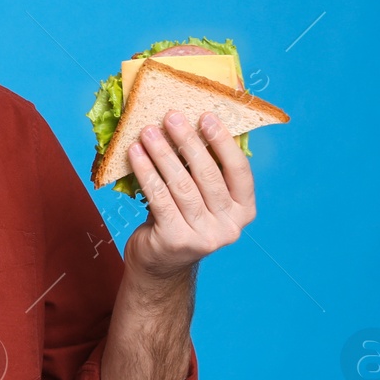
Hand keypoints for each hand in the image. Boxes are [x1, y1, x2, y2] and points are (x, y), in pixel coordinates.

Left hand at [124, 108, 256, 278]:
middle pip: (208, 175)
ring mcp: (204, 237)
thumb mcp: (201, 197)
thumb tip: (188, 122)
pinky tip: (135, 154)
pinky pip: (159, 198)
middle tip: (171, 116)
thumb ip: (203, 170)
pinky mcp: (176, 241)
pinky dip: (146, 172)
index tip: (206, 115)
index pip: (239, 171)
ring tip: (148, 131)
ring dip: (162, 154)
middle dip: (188, 141)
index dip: (223, 142)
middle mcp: (230, 227)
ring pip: (181, 186)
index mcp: (244, 211)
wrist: (160, 264)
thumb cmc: (180, 219)